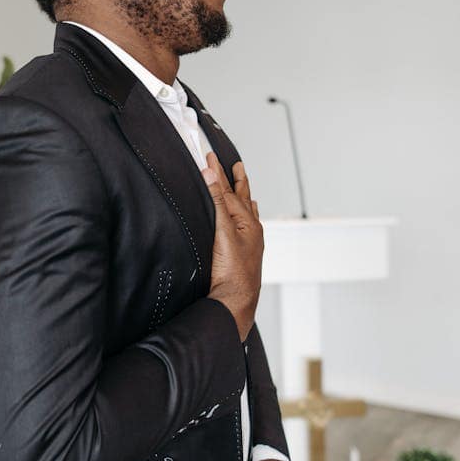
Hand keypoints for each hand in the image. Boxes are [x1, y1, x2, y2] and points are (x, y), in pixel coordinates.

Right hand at [200, 153, 262, 341]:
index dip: (217, 173)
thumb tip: (210, 176)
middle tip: (235, 164)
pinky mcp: (239, 254)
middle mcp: (250, 231)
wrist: (234, 303)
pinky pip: (243, 228)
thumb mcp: (223, 233)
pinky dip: (242, 217)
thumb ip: (217, 202)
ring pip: (245, 213)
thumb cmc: (233, 274)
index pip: (229, 191)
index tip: (208, 156)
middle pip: (242, 199)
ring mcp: (247, 243)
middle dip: (236, 180)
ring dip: (241, 197)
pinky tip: (243, 219)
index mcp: (248, 223)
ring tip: (243, 185)